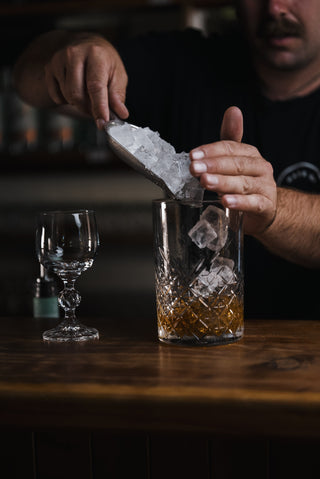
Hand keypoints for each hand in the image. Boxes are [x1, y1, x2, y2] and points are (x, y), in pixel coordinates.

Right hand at [44, 32, 128, 127]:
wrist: (85, 44)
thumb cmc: (104, 62)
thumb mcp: (117, 74)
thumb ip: (118, 95)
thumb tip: (121, 113)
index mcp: (96, 54)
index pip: (95, 86)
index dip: (99, 107)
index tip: (102, 122)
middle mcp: (74, 54)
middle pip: (77, 94)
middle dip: (88, 108)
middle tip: (97, 110)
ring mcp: (59, 60)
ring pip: (67, 97)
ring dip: (79, 104)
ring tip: (87, 95)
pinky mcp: (49, 68)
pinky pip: (56, 96)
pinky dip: (66, 100)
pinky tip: (75, 90)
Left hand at [189, 106, 276, 234]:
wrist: (262, 211)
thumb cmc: (244, 183)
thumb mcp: (234, 162)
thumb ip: (229, 139)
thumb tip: (233, 110)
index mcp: (250, 154)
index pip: (230, 148)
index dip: (210, 151)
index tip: (192, 155)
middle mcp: (260, 168)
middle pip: (236, 164)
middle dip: (213, 166)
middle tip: (194, 168)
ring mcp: (265, 187)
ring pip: (243, 183)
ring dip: (223, 182)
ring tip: (206, 182)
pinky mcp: (266, 206)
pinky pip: (253, 203)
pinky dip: (239, 202)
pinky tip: (226, 201)